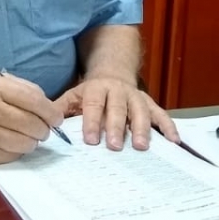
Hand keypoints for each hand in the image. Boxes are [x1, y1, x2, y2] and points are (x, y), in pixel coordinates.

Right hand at [0, 73, 63, 165]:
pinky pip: (10, 156)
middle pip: (32, 125)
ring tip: (28, 137)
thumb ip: (20, 89)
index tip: (56, 119)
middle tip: (42, 130)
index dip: (51, 113)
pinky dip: (17, 152)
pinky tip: (12, 144)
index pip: (34, 101)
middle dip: (44, 130)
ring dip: (32, 142)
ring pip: (24, 144)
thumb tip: (47, 105)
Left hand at [54, 76, 179, 150]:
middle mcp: (118, 91)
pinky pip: (161, 114)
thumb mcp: (73, 95)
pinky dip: (168, 126)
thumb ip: (60, 108)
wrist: (113, 73)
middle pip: (118, 108)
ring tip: (141, 146)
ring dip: (141, 128)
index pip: (94, 104)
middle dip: (116, 127)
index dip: (92, 121)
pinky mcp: (150, 103)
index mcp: (96, 89)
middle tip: (115, 146)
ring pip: (140, 111)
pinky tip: (173, 141)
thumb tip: (45, 122)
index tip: (91, 140)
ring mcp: (136, 97)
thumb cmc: (91, 93)